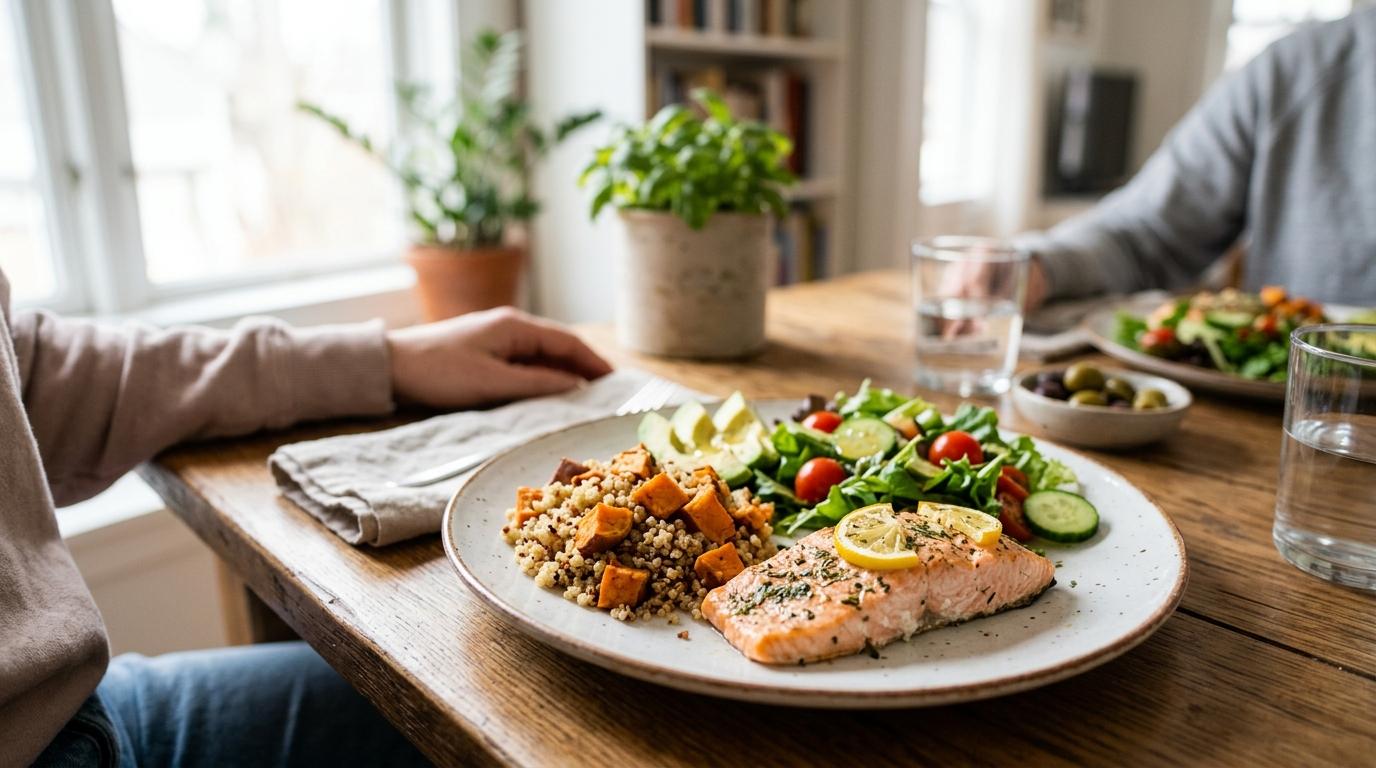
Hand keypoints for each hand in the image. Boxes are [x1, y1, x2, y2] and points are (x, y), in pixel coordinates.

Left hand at [386, 307, 613, 408]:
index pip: (567, 341)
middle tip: (608, 392)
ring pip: (542, 355)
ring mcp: (496, 338)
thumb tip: (575, 386)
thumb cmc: (439, 372)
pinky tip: (549, 393)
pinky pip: (524, 362)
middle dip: (584, 367)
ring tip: (585, 396)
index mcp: (515, 326)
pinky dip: (543, 375)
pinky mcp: (484, 352)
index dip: (594, 361)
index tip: (617, 382)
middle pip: (558, 346)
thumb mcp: (492, 383)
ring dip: (564, 372)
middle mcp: (510, 326)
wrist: (391, 366)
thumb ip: (536, 383)